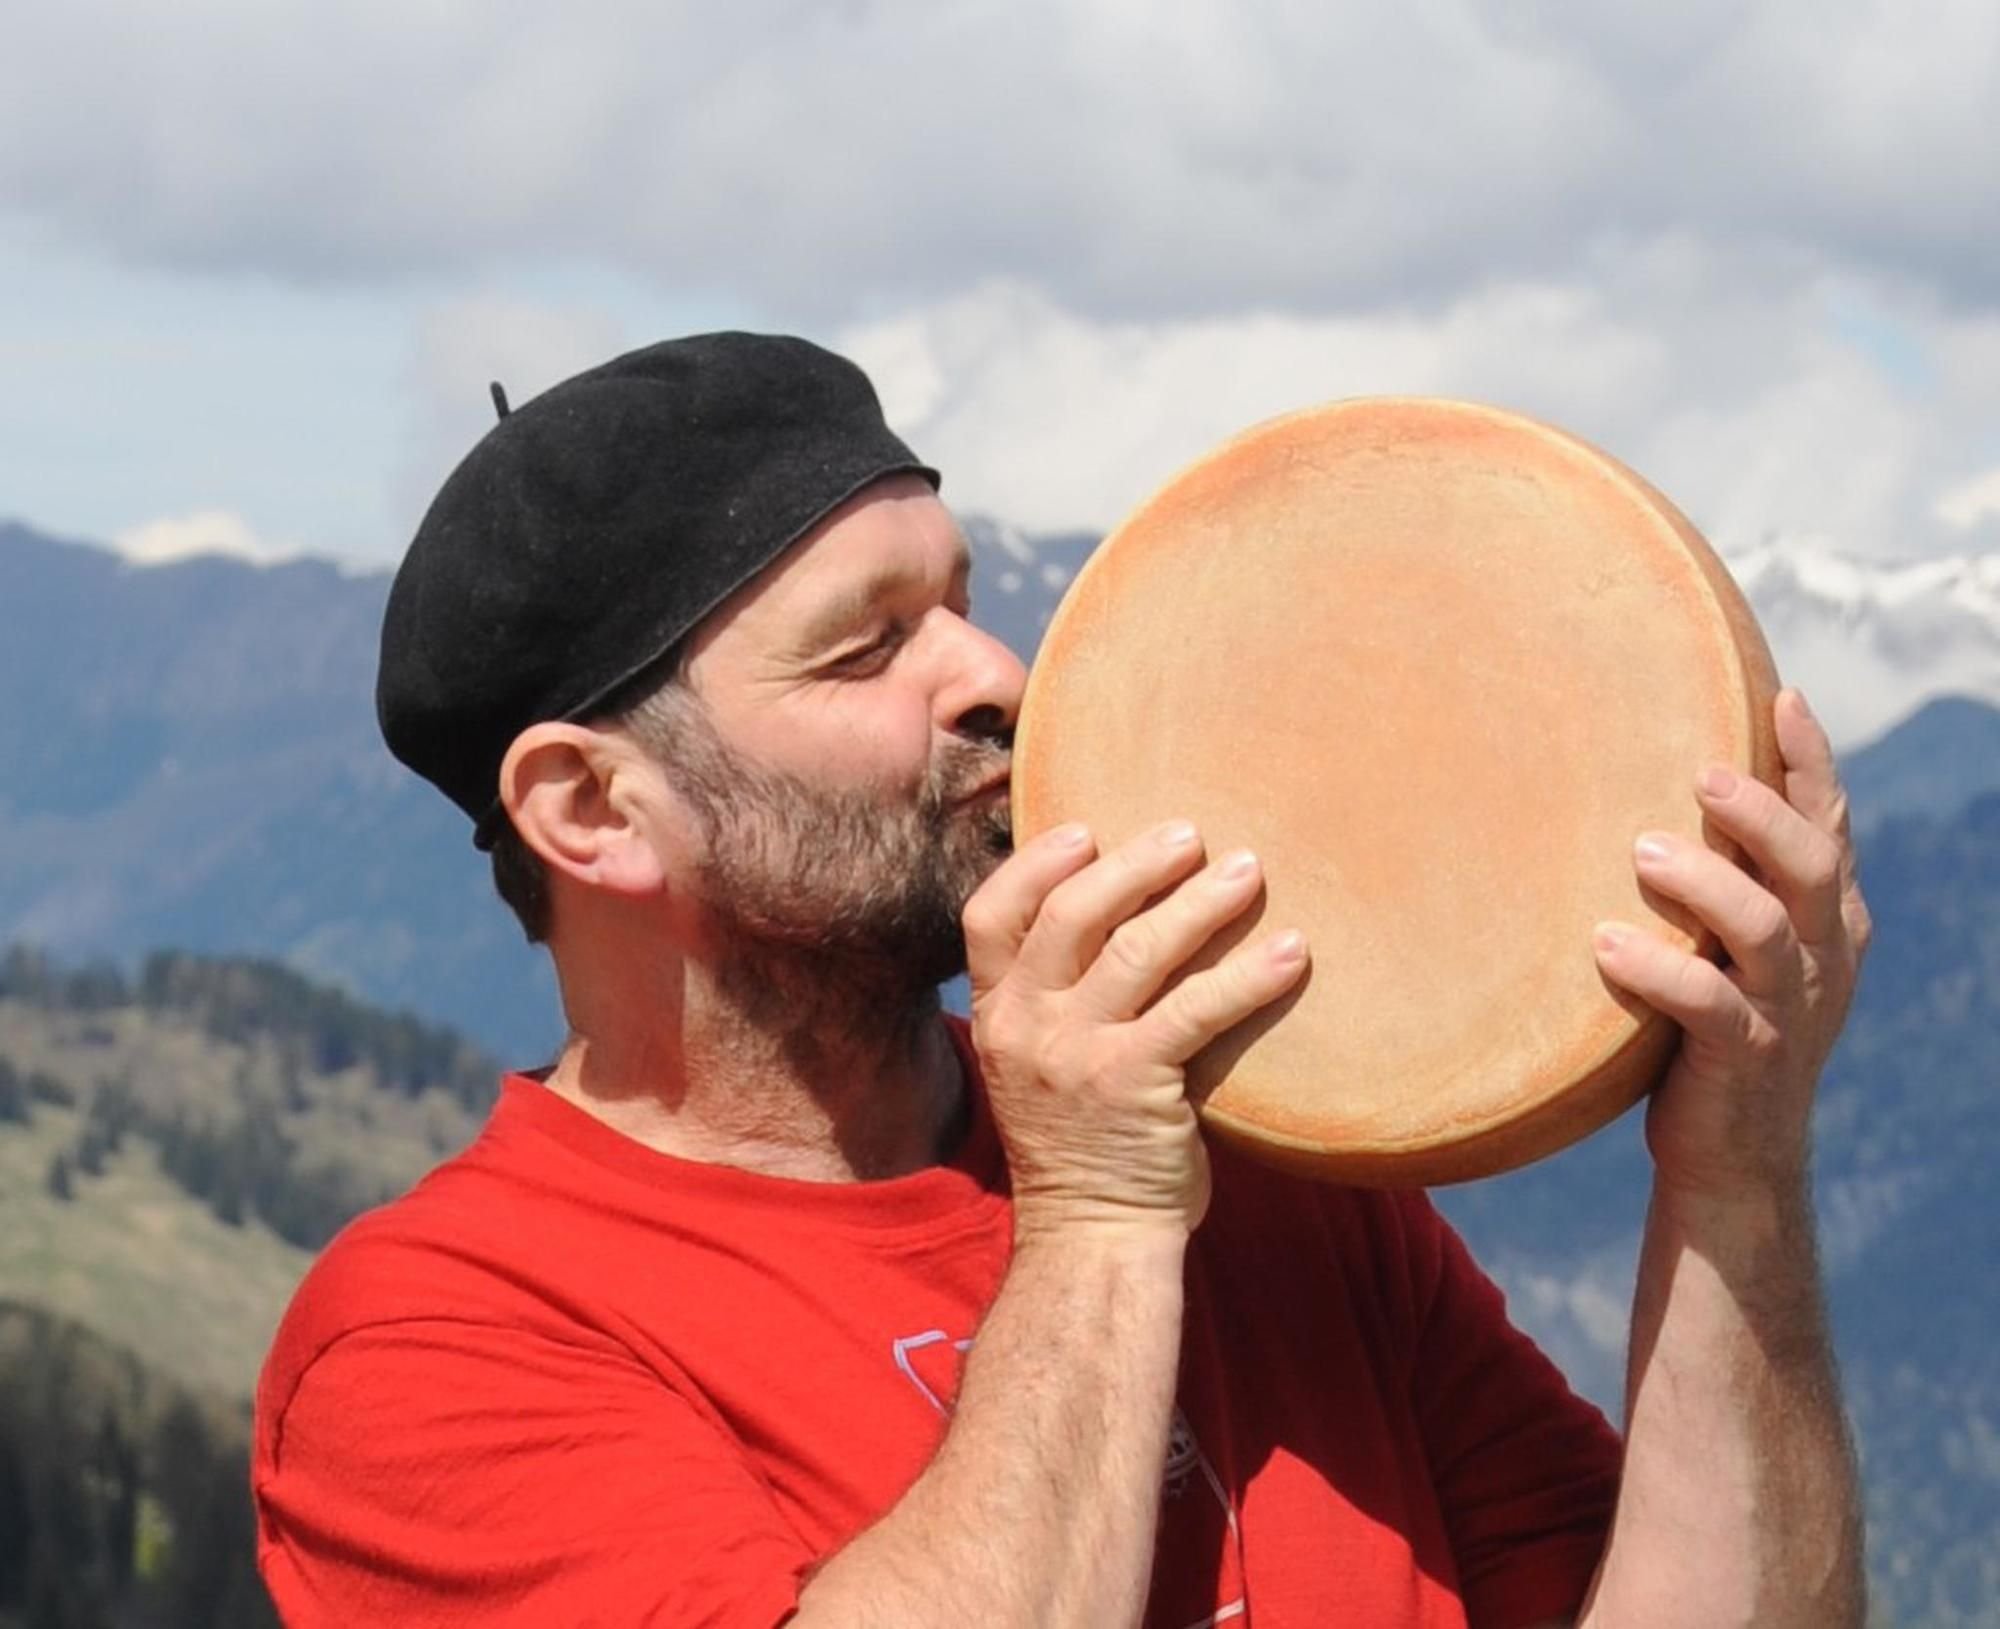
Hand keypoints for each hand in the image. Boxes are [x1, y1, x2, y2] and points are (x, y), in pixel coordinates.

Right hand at [962, 819, 1309, 1239]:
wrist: (1094, 1239)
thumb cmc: (1084, 1142)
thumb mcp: (1042, 1062)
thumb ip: (1065, 996)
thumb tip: (1125, 910)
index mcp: (998, 1015)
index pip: (989, 915)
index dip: (1035, 863)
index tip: (1085, 829)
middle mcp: (1026, 1028)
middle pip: (1072, 914)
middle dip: (1136, 863)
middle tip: (1191, 833)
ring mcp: (1075, 1057)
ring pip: (1137, 951)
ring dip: (1199, 902)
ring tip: (1248, 871)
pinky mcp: (1133, 1086)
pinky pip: (1197, 1011)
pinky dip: (1248, 975)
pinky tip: (1292, 952)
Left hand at [1592, 689, 1872, 1203]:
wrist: (1732, 1158)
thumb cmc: (1712, 1031)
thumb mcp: (1733, 949)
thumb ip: (1725, 880)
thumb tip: (1651, 787)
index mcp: (1829, 920)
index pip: (1831, 826)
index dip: (1812, 761)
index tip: (1782, 695)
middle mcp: (1822, 957)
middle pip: (1815, 864)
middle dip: (1763, 811)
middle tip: (1701, 773)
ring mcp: (1789, 1009)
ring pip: (1765, 929)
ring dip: (1704, 882)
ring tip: (1640, 852)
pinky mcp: (1745, 1058)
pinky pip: (1709, 1006)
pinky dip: (1658, 971)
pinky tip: (1605, 946)